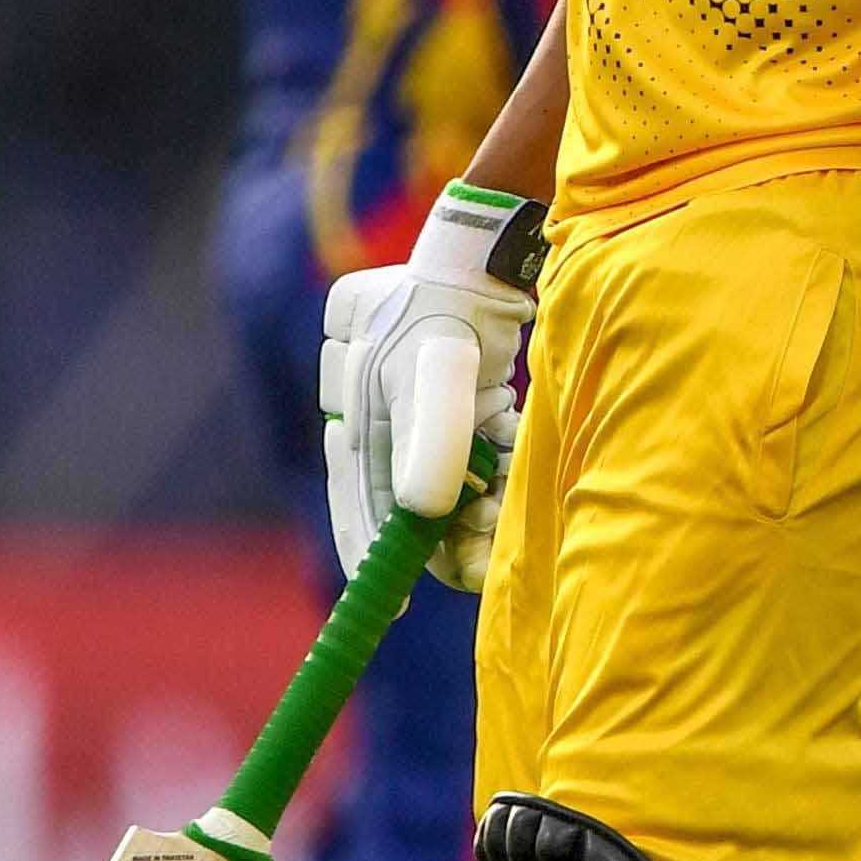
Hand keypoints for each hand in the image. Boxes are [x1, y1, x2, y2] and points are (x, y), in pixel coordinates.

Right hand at [319, 185, 535, 589]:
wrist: (489, 255)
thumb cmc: (452, 311)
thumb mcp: (439, 373)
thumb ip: (429, 439)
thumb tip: (419, 515)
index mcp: (353, 410)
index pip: (361, 500)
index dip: (376, 556)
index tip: (398, 605)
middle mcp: (375, 410)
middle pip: (399, 497)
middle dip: (435, 536)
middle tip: (471, 571)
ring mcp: (416, 405)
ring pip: (439, 481)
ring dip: (468, 512)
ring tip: (498, 533)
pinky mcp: (457, 398)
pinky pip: (471, 455)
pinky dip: (488, 478)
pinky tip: (507, 494)